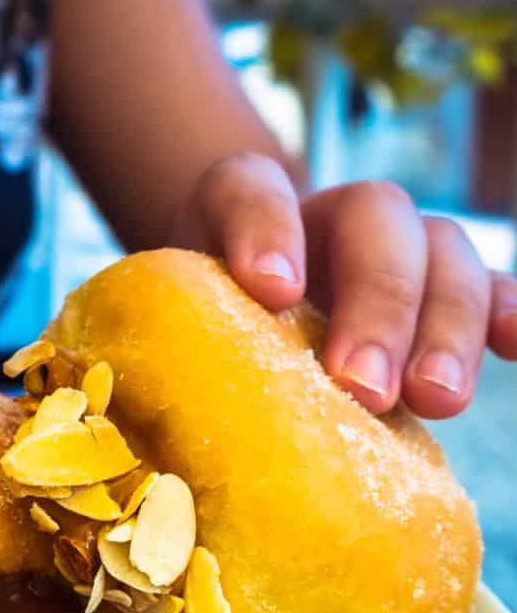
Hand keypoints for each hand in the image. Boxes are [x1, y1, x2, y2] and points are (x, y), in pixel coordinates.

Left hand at [187, 153, 516, 419]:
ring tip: (433, 402)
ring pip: (442, 248)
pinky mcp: (439, 293)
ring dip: (444, 324)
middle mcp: (325, 215)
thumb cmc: (190, 334)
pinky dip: (507, 311)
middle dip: (374, 301)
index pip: (249, 187)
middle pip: (371, 218)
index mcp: (241, 209)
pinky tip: (513, 345)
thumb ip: (157, 348)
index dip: (265, 228)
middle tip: (359, 386)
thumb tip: (133, 424)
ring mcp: (391, 249)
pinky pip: (492, 286)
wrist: (238, 319)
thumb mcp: (163, 328)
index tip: (272, 291)